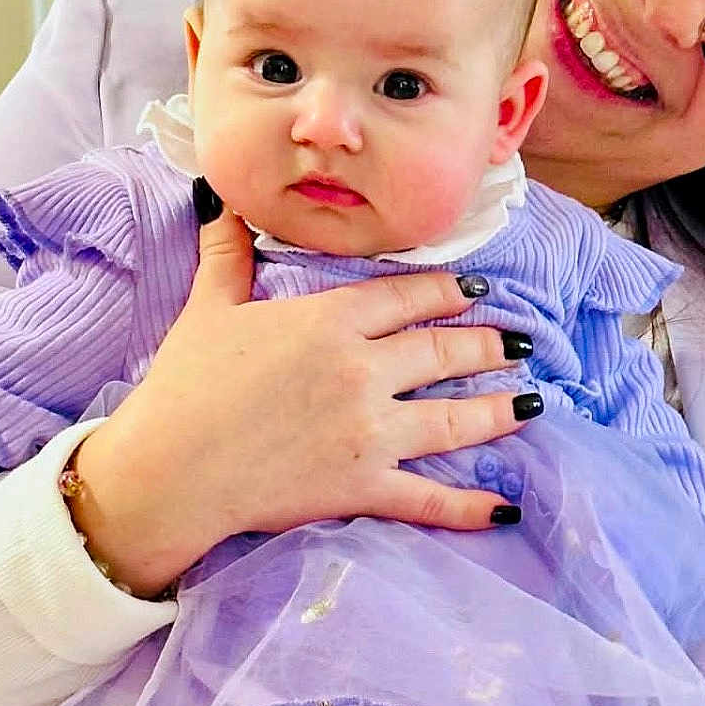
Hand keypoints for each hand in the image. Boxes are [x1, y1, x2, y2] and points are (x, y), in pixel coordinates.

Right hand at [69, 195, 542, 594]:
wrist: (171, 469)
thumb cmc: (185, 386)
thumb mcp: (209, 308)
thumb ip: (227, 253)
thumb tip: (216, 196)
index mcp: (330, 321)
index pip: (407, 297)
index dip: (449, 290)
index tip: (479, 288)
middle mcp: (363, 370)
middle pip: (444, 351)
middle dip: (488, 345)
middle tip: (519, 344)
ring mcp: (370, 431)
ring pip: (454, 417)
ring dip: (500, 411)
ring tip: (533, 403)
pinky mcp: (363, 486)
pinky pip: (430, 500)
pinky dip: (471, 507)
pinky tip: (506, 508)